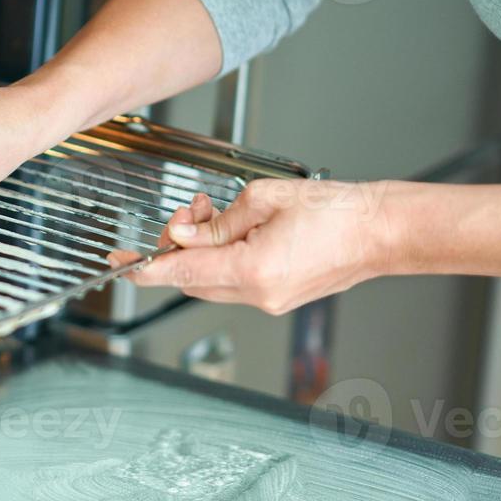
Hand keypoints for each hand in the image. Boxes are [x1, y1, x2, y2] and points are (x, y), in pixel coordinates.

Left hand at [109, 179, 395, 313]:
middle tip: (189, 214)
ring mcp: (269, 302)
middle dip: (178, 246)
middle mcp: (258, 295)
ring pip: (210, 281)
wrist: (382, 231)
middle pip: (190, 278)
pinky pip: (233, 283)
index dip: (143, 267)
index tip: (119, 263)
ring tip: (217, 215)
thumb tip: (183, 234)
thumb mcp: (263, 199)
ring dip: (202, 250)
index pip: (179, 272)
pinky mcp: (279, 299)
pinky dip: (223, 259)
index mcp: (251, 270)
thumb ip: (216, 221)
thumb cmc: (336, 211)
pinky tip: (235, 232)